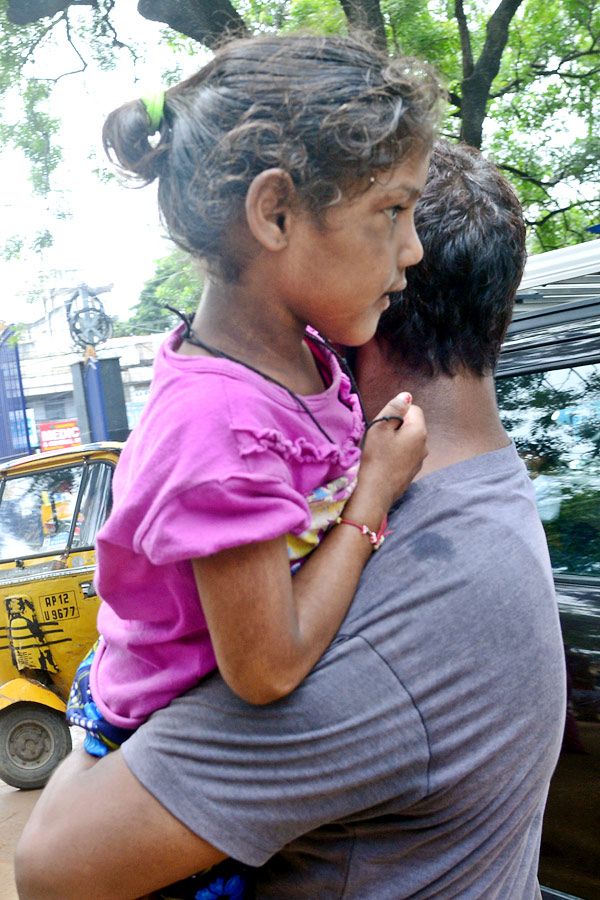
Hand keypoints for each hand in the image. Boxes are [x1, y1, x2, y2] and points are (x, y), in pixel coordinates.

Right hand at [348, 392, 426, 524]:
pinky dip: (396, 455)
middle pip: (411, 426)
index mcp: (419, 431)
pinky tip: (384, 463)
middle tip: (380, 437)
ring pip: (408, 441)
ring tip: (380, 451)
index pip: (413, 409)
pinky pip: (405, 456)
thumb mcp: (381, 427)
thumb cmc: (376, 457)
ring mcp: (419, 461)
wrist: (375, 492)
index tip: (383, 424)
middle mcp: (424, 445)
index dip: (396, 412)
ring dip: (396, 442)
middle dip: (396, 427)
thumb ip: (395, 408)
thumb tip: (407, 396)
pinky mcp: (411, 472)